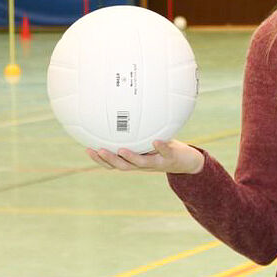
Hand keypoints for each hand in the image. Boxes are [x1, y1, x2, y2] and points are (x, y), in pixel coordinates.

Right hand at [87, 139, 204, 173]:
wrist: (189, 162)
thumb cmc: (166, 148)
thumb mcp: (151, 140)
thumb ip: (139, 133)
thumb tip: (125, 111)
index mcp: (136, 161)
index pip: (114, 163)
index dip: (100, 159)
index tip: (87, 149)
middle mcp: (144, 164)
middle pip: (122, 166)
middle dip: (109, 160)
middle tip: (98, 150)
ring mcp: (157, 163)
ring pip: (141, 163)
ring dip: (130, 157)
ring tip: (121, 149)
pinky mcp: (171, 158)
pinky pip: (165, 153)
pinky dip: (160, 148)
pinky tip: (156, 141)